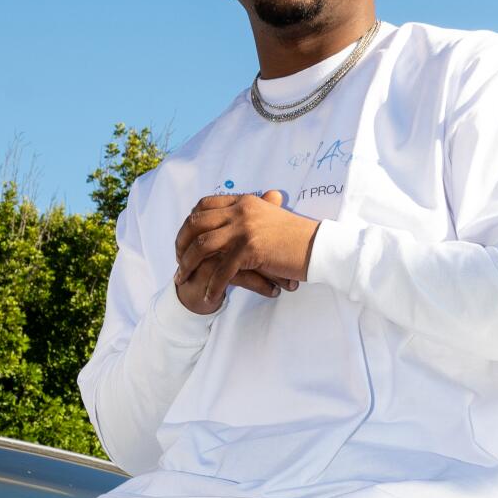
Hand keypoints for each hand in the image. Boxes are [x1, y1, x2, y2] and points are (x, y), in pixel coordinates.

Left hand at [174, 194, 318, 315]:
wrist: (319, 246)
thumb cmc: (297, 236)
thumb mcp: (271, 216)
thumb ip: (250, 214)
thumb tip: (231, 218)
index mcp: (244, 201)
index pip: (204, 205)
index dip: (189, 223)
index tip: (183, 240)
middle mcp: (241, 211)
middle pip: (196, 223)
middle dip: (181, 244)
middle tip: (177, 261)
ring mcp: (245, 229)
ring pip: (203, 246)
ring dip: (188, 265)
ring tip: (183, 280)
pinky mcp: (251, 249)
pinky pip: (222, 269)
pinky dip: (213, 285)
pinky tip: (209, 296)